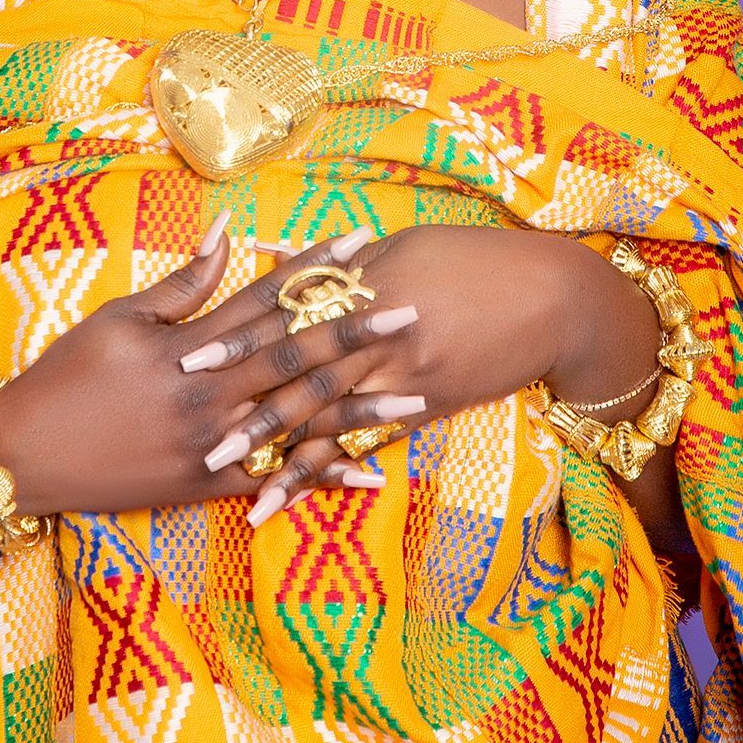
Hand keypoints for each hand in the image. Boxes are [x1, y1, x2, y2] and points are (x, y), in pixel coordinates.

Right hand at [0, 218, 420, 518]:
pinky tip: (368, 474)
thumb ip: (182, 284)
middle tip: (413, 312)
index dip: (315, 271)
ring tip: (415, 396)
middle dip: (357, 333)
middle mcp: (211, 395)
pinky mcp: (207, 484)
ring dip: (360, 408)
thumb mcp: (118, 318)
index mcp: (189, 347)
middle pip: (296, 356)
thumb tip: (226, 232)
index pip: (265, 299)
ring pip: (299, 421)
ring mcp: (213, 444)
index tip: (359, 246)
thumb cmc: (66, 375)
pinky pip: (276, 478)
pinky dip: (321, 476)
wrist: (23, 455)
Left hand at [190, 225, 661, 522]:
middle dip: (244, 408)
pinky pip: (371, 442)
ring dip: (282, 456)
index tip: (189, 357)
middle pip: (298, 375)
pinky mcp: (425, 407)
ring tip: (238, 487)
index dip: (236, 337)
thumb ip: (336, 264)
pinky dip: (335, 471)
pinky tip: (307, 497)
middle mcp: (376, 334)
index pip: (286, 314)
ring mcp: (401, 375)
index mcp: (363, 283)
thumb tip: (273, 255)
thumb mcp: (404, 246)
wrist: (553, 296)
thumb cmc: (476, 259)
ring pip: (330, 420)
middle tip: (196, 438)